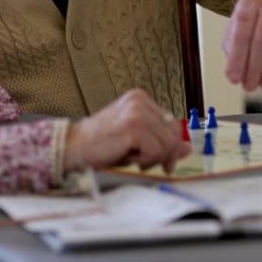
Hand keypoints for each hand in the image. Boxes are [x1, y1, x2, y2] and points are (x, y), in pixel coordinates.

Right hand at [64, 89, 188, 173]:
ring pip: (168, 144)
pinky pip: (156, 151)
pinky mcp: (133, 127)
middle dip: (164, 154)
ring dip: (152, 159)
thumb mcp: (135, 139)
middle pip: (173, 134)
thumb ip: (160, 140)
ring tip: (132, 157)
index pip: (172, 124)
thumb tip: (187, 147)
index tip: (162, 160)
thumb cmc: (102, 144)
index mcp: (140, 98)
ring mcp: (137, 112)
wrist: (74, 146)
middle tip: (144, 162)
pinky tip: (128, 158)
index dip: (170, 146)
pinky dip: (144, 161)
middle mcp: (140, 101)